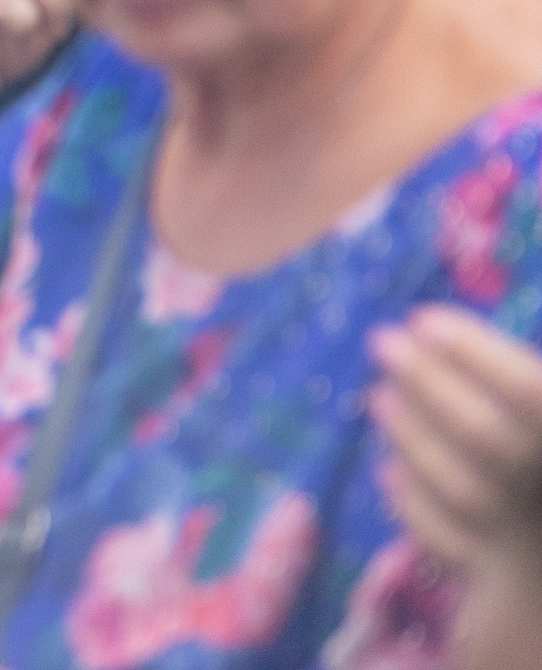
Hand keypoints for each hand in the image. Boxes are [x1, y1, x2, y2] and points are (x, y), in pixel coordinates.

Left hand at [369, 307, 541, 567]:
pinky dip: (415, 503)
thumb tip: (438, 328)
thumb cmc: (538, 449)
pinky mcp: (506, 584)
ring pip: (464, 491)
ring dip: (412, 437)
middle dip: (427, 383)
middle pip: (486, 437)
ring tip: (378, 394)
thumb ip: (514, 379)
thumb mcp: (538, 405)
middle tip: (381, 339)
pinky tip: (390, 470)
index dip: (476, 352)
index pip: (533, 392)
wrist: (540, 573)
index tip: (421, 318)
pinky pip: (451, 544)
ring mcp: (533, 542)